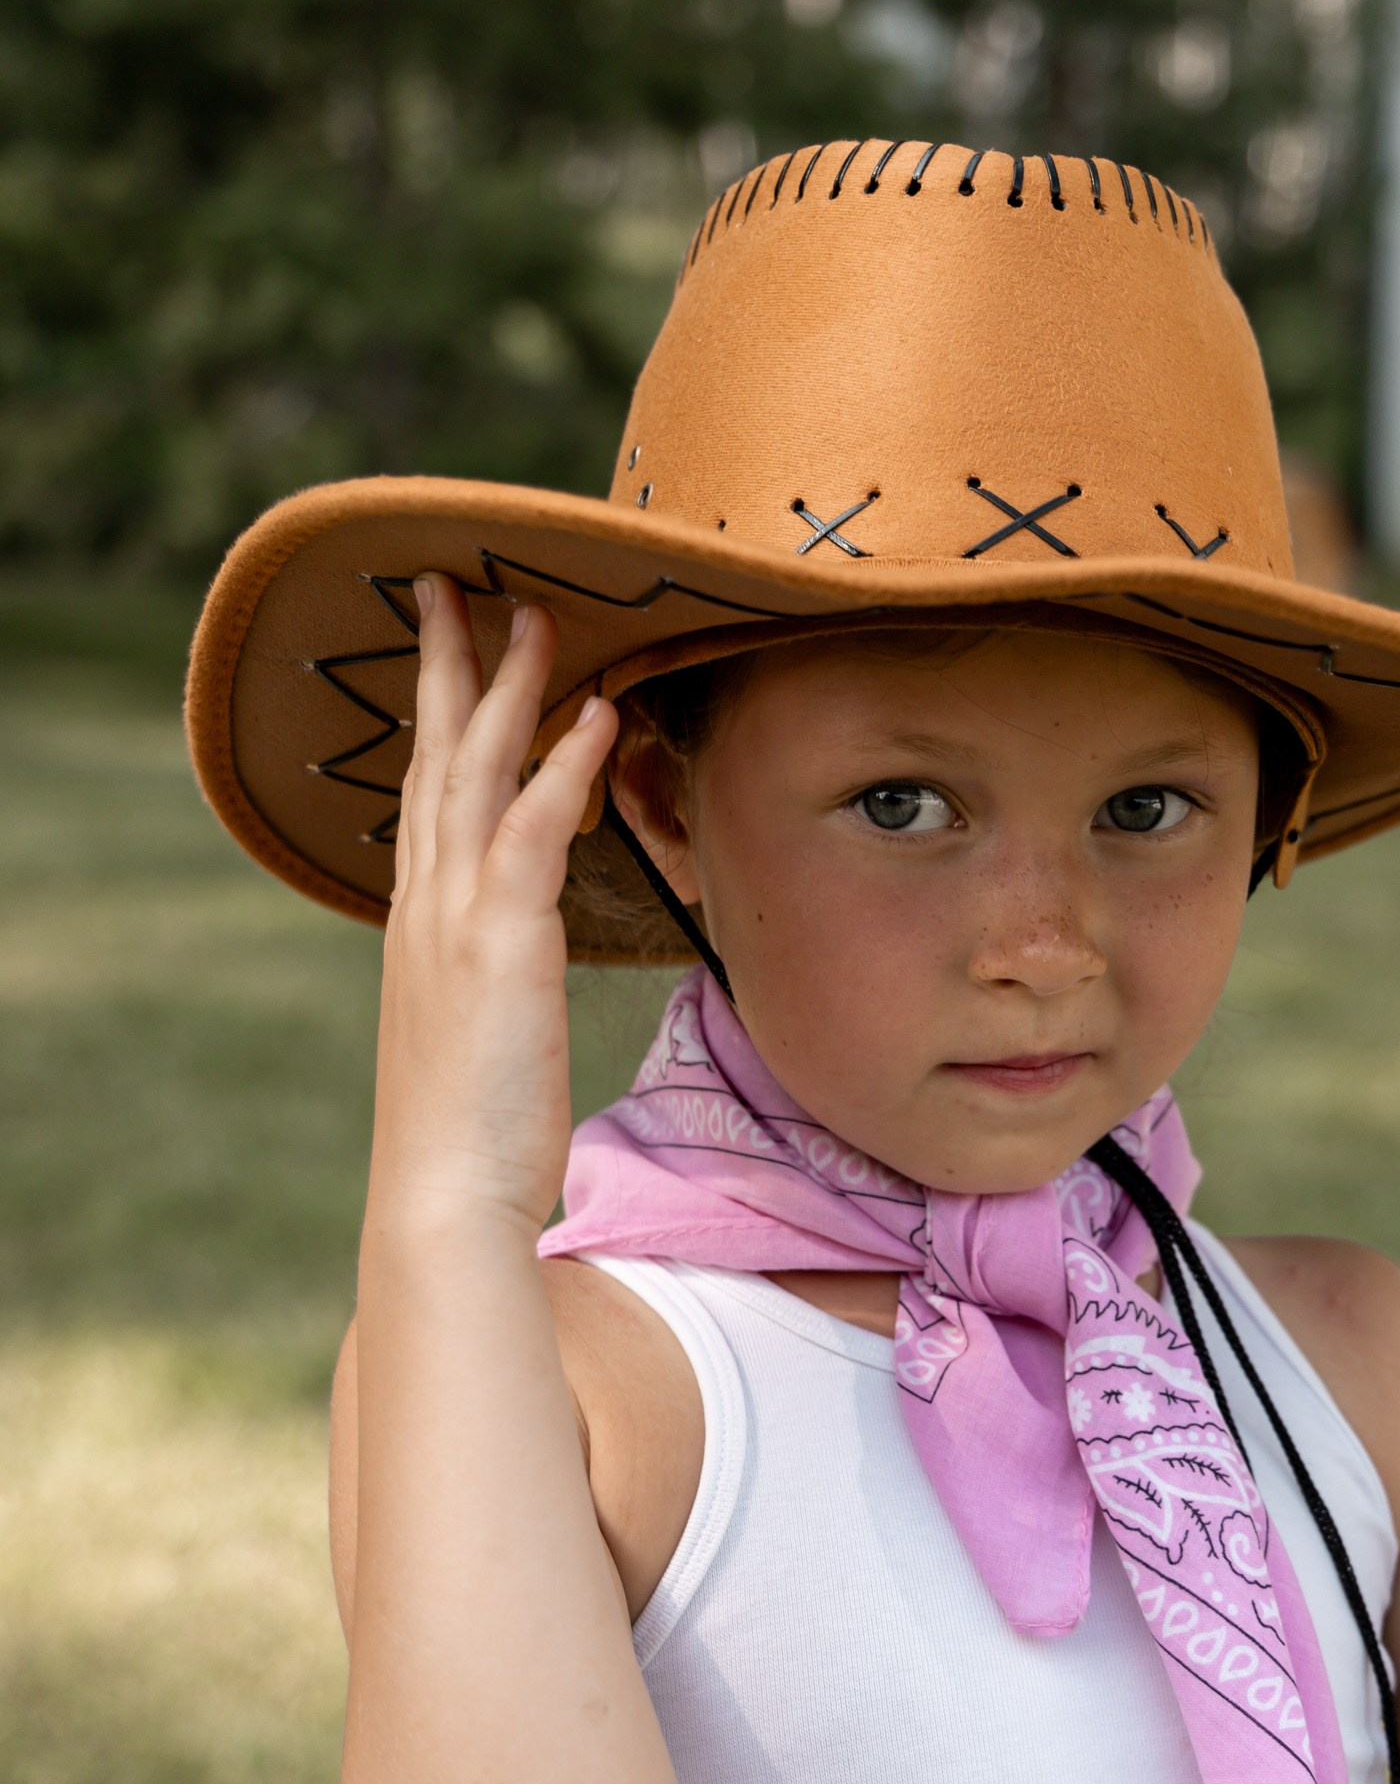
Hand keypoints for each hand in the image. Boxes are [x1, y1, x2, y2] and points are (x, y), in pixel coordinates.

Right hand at [367, 579, 612, 1241]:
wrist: (442, 1199)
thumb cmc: (471, 1137)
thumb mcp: (478, 1037)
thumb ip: (491, 983)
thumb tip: (514, 971)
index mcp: (419, 925)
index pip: (425, 794)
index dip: (434, 716)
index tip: (442, 649)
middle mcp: (425, 906)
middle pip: (434, 757)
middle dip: (444, 663)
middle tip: (453, 584)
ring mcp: (455, 919)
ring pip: (476, 772)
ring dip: (508, 685)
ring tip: (537, 613)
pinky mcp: (499, 944)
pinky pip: (534, 829)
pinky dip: (564, 765)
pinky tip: (596, 714)